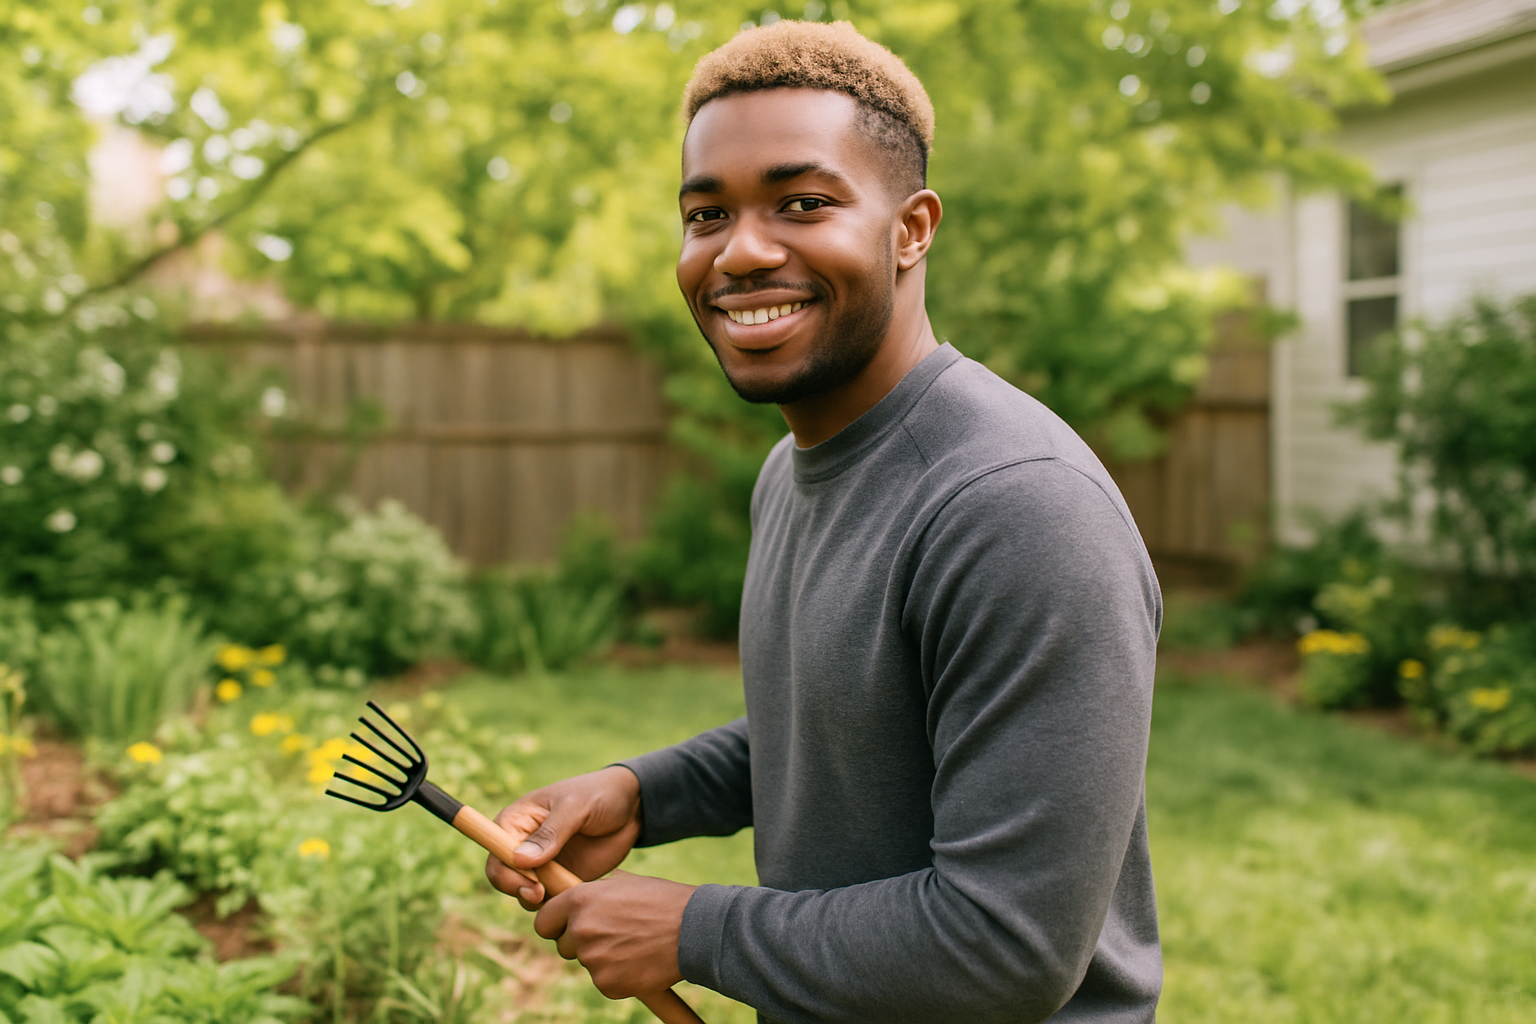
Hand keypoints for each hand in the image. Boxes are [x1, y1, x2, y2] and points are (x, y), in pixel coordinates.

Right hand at [485, 765, 642, 908]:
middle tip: (542, 895)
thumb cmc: (599, 795)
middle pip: (504, 877)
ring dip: (539, 901)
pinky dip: (558, 904)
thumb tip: (520, 859)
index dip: (504, 872)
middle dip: (519, 890)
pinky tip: (576, 898)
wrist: (631, 807)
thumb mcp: (576, 807)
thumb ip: (551, 832)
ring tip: (565, 893)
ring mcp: (542, 864)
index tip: (530, 883)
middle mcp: (523, 844)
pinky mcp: (560, 879)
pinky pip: (549, 900)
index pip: (495, 852)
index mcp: (518, 820)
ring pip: (525, 893)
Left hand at [535, 871, 695, 998]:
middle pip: (564, 945)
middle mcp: (581, 929)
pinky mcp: (608, 984)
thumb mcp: (624, 884)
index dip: (555, 924)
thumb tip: (577, 899)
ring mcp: (593, 959)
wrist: (694, 930)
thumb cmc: (662, 901)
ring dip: (603, 958)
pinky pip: (604, 981)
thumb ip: (594, 894)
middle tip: (613, 935)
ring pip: (587, 963)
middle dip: (582, 943)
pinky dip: (618, 975)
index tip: (565, 927)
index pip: (543, 921)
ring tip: (634, 944)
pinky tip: (639, 960)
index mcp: (581, 899)